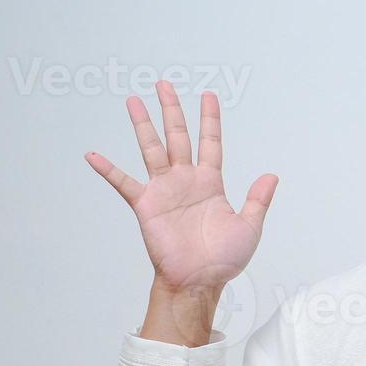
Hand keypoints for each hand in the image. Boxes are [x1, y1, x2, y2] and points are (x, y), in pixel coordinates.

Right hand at [85, 80, 277, 293]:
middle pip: (177, 136)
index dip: (209, 119)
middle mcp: (185, 181)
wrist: (200, 281)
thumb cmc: (224, 259)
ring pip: (152, 148)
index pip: (210, 142)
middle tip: (164, 84)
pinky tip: (93, 155)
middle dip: (171, 110)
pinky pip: (124, 183)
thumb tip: (272, 176)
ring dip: (143, 125)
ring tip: (133, 100)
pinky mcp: (147, 205)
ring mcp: (164, 190)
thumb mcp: (249, 226)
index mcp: (211, 183)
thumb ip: (258, 200)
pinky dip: (108, 169)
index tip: (209, 95)